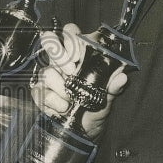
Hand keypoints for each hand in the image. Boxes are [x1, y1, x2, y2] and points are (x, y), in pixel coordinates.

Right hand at [34, 24, 127, 139]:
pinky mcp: (40, 92)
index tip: (78, 54)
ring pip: (47, 71)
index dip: (71, 37)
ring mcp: (49, 75)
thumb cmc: (96, 106)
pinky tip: (64, 107)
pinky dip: (54, 101)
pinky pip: (40, 92)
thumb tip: (122, 77)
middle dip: (58, 53)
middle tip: (71, 69)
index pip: (70, 32)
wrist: (85, 130)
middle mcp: (61, 61)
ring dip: (61, 86)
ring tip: (72, 97)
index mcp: (78, 54)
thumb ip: (113, 86)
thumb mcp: (108, 96)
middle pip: (49, 40)